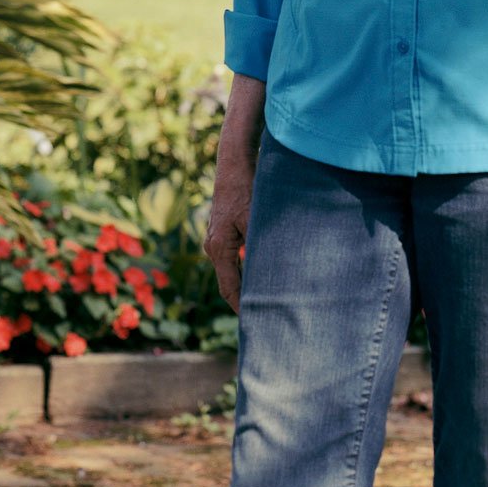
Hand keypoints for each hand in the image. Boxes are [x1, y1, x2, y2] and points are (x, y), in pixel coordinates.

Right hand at [204, 138, 258, 311]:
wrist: (235, 162)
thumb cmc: (246, 188)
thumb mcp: (257, 217)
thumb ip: (261, 246)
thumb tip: (273, 272)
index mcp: (219, 248)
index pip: (229, 288)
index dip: (242, 308)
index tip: (256, 324)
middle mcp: (214, 247)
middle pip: (229, 282)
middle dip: (245, 300)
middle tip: (265, 318)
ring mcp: (218, 239)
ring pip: (232, 270)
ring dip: (247, 284)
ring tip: (266, 300)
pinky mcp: (225, 231)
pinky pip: (234, 258)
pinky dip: (247, 269)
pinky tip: (263, 273)